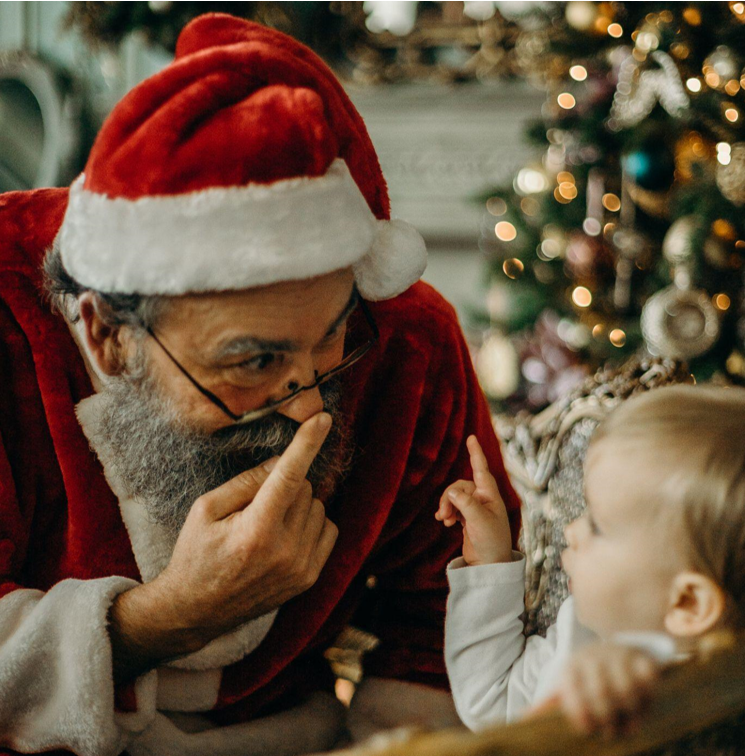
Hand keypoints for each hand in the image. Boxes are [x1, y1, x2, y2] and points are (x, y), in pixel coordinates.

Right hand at [150, 411, 338, 644]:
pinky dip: (312, 522)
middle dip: (284, 485)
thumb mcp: (206, 509)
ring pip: (318, 507)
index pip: (288, 476)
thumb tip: (283, 461)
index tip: (322, 419)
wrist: (197, 611)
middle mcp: (285, 551)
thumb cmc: (195, 554)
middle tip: (255, 506)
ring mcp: (301, 568)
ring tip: (267, 524)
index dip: (306, 443)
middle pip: (305, 488)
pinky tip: (285, 534)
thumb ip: (246, 482)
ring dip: (299, 504)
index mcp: (255, 531)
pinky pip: (329, 529)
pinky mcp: (309, 578)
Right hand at [435, 435, 511, 564]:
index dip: (475, 453)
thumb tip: (451, 492)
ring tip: (444, 521)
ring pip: (454, 496)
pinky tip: (444, 522)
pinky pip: (453, 507)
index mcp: (490, 495)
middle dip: (449, 497)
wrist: (489, 565)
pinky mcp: (468, 518)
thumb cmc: (491, 542)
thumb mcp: (479, 521)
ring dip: (447, 506)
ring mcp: (475, 508)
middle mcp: (483, 499)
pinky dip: (447, 512)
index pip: (481, 469)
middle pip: (459, 486)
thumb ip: (465, 503)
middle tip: (444, 515)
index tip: (471, 437)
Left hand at [555, 643, 659, 737]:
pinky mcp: (640, 658)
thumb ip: (554, 703)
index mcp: (571, 666)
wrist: (610, 651)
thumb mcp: (568, 687)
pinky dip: (649, 693)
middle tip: (611, 732)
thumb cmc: (586, 679)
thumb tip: (528, 717)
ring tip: (629, 726)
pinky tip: (644, 705)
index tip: (588, 729)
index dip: (580, 713)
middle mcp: (593, 657)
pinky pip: (648, 675)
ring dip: (630, 712)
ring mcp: (617, 655)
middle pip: (601, 692)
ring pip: (627, 687)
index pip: (572, 689)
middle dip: (607, 718)